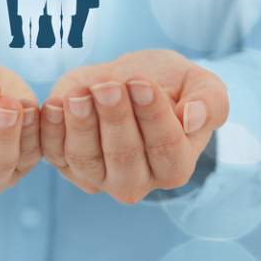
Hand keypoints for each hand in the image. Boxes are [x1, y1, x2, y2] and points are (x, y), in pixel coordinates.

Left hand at [40, 49, 228, 203]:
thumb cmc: (168, 84)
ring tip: (80, 93)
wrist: (124, 78)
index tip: (141, 83)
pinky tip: (55, 103)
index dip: (153, 117)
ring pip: (86, 158)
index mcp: (175, 167)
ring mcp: (97, 177)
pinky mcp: (64, 163)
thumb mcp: (199, 84)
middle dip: (115, 119)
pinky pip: (53, 152)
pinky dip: (50, 129)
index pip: (166, 149)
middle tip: (108, 86)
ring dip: (81, 125)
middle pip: (124, 157)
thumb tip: (192, 119)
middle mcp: (136, 182)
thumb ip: (209, 102)